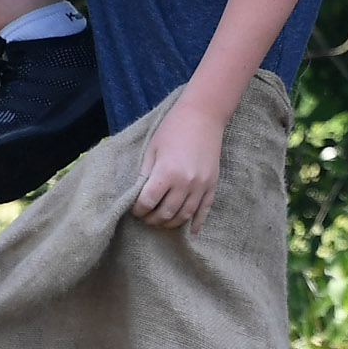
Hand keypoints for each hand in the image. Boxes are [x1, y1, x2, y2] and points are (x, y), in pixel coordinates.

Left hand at [133, 103, 224, 232]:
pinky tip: (192, 233)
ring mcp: (201, 186)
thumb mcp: (153, 148)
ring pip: (184, 215)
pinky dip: (197, 223)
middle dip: (152, 219)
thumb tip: (139, 195)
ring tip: (161, 222)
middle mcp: (185, 183)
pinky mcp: (212, 185)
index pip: (148, 202)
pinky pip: (204, 210)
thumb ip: (146, 174)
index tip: (135, 210)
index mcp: (167, 173)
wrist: (204, 115)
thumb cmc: (173, 128)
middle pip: (166, 213)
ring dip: (170, 223)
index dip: (138, 209)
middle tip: (145, 218)